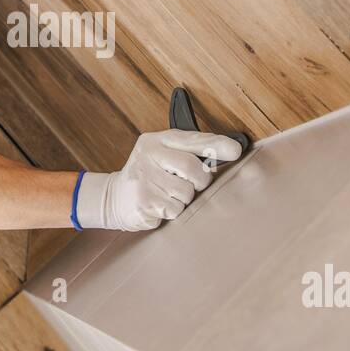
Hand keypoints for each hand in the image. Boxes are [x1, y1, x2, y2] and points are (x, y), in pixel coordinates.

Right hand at [75, 130, 242, 230]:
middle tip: (192, 183)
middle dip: (200, 180)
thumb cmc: (149, 174)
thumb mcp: (162, 153)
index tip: (235, 150)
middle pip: (192, 168)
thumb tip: (231, 149)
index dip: (217, 144)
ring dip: (183, 198)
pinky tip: (158, 204)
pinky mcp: (142, 202)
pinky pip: (174, 210)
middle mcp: (148, 155)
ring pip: (186, 193)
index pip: (192, 139)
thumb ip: (191, 150)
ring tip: (167, 194)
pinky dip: (171, 211)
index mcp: (156, 140)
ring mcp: (143, 179)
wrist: (114, 197)